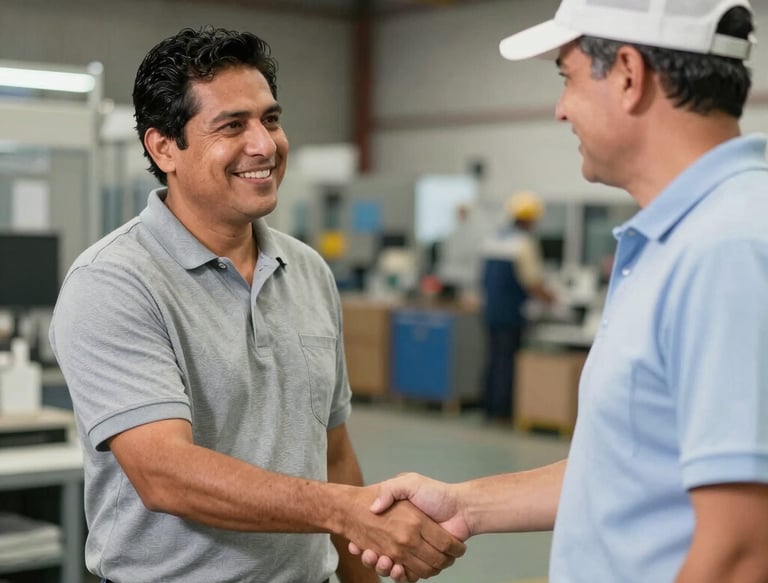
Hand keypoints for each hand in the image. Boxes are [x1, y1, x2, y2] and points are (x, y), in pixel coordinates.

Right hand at [349, 473, 470, 581]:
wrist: (461, 507)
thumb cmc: (436, 493)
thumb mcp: (409, 483)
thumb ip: (390, 490)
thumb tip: (374, 507)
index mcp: (398, 523)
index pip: (374, 537)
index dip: (364, 544)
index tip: (356, 546)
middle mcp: (404, 539)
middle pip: (381, 556)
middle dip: (373, 560)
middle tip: (368, 554)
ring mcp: (414, 552)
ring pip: (393, 568)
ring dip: (384, 569)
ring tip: (382, 560)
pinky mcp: (425, 562)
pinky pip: (410, 575)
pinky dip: (402, 576)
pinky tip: (396, 568)